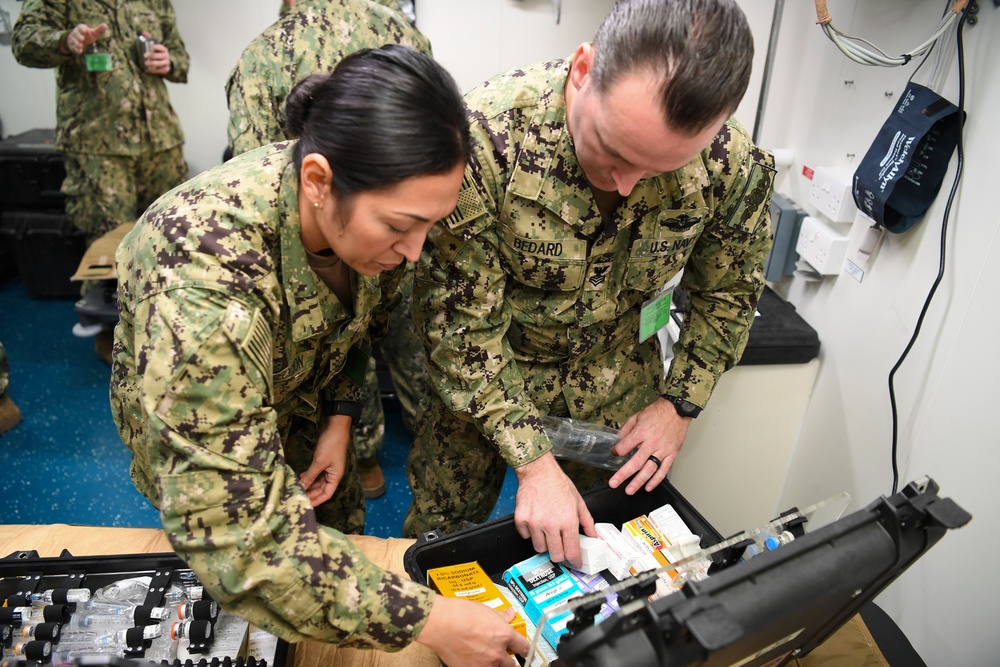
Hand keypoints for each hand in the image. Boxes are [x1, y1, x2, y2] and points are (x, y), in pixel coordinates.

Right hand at [65, 23, 107, 54]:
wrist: (78, 41)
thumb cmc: (87, 35)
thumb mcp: (93, 33)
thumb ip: (99, 30)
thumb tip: (105, 25)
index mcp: (81, 28)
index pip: (80, 27)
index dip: (82, 29)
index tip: (85, 31)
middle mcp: (76, 33)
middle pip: (76, 34)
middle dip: (79, 37)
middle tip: (82, 39)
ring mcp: (73, 40)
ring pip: (74, 41)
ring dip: (77, 44)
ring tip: (80, 46)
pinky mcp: (73, 46)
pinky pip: (74, 48)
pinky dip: (76, 50)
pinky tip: (79, 51)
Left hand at [141, 31, 171, 74]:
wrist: (164, 62)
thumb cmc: (156, 52)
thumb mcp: (153, 45)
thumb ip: (149, 39)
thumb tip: (143, 32)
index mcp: (164, 49)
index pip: (162, 47)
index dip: (158, 47)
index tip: (152, 47)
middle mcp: (166, 56)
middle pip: (161, 56)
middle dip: (153, 55)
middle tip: (144, 55)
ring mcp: (167, 63)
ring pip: (161, 63)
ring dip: (153, 63)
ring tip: (145, 63)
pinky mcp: (166, 69)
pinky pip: (160, 70)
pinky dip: (154, 71)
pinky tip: (147, 70)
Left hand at [299, 415, 350, 505]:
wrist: (336, 427)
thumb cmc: (331, 444)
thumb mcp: (319, 462)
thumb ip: (310, 476)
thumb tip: (302, 487)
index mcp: (336, 476)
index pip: (327, 494)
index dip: (317, 500)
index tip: (306, 505)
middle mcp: (333, 474)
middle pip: (322, 489)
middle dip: (311, 493)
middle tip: (298, 496)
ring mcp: (329, 467)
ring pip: (318, 481)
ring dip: (308, 484)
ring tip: (297, 486)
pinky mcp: (324, 461)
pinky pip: (316, 473)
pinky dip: (309, 475)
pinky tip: (301, 476)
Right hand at [416, 595, 529, 665]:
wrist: (440, 623)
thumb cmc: (459, 614)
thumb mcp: (485, 610)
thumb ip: (500, 616)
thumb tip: (509, 614)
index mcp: (504, 636)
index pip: (524, 647)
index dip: (525, 649)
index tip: (524, 650)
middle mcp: (497, 654)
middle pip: (512, 665)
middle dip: (508, 660)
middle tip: (501, 654)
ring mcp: (483, 665)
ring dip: (494, 664)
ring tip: (484, 655)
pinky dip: (478, 665)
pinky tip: (472, 658)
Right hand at [513, 453, 595, 567]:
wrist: (538, 471)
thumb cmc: (558, 484)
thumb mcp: (578, 502)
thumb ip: (587, 521)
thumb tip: (593, 536)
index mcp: (568, 521)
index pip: (572, 552)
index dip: (575, 560)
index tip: (575, 562)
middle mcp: (551, 525)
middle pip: (556, 555)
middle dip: (560, 554)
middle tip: (561, 546)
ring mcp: (535, 523)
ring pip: (539, 548)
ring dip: (545, 543)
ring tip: (547, 529)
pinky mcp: (522, 520)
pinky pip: (526, 537)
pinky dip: (531, 533)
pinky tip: (536, 521)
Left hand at [608, 398, 689, 493]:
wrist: (677, 410)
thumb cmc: (657, 412)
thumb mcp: (637, 416)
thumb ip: (626, 429)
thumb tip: (618, 440)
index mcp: (641, 432)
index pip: (625, 447)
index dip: (616, 452)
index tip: (613, 453)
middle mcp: (652, 443)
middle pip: (636, 462)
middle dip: (623, 474)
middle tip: (614, 483)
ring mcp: (663, 450)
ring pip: (650, 469)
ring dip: (639, 482)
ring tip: (630, 490)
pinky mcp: (672, 454)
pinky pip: (664, 470)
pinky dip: (656, 480)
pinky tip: (648, 487)